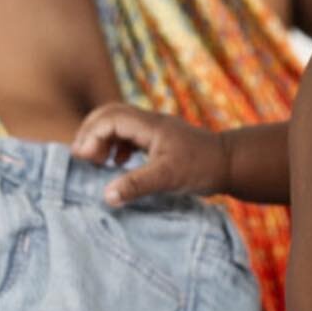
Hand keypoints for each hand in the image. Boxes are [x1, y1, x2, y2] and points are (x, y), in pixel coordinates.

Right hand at [71, 103, 228, 207]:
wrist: (229, 164)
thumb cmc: (200, 168)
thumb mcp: (167, 178)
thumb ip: (136, 185)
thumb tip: (106, 196)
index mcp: (149, 125)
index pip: (109, 119)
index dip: (92, 135)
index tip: (85, 158)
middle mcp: (149, 122)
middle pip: (109, 114)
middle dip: (90, 132)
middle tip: (81, 157)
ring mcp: (154, 129)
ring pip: (118, 123)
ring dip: (102, 138)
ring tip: (95, 161)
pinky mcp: (159, 139)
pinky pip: (128, 134)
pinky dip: (116, 145)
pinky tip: (117, 164)